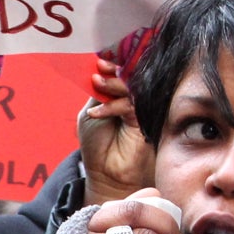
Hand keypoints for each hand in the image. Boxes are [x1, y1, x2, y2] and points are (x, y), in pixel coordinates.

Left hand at [79, 46, 151, 206]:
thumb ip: (96, 93)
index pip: (117, 74)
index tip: (98, 60)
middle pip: (127, 76)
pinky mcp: (144, 121)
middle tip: (100, 67)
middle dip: (113, 69)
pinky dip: (113, 106)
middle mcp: (130, 100)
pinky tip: (97, 113)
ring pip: (131, 88)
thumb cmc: (96, 145)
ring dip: (113, 83)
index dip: (110, 65)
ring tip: (97, 83)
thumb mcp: (89, 114)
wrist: (105, 173)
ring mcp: (138, 109)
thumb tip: (100, 70)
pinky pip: (131, 106)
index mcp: (116, 95)